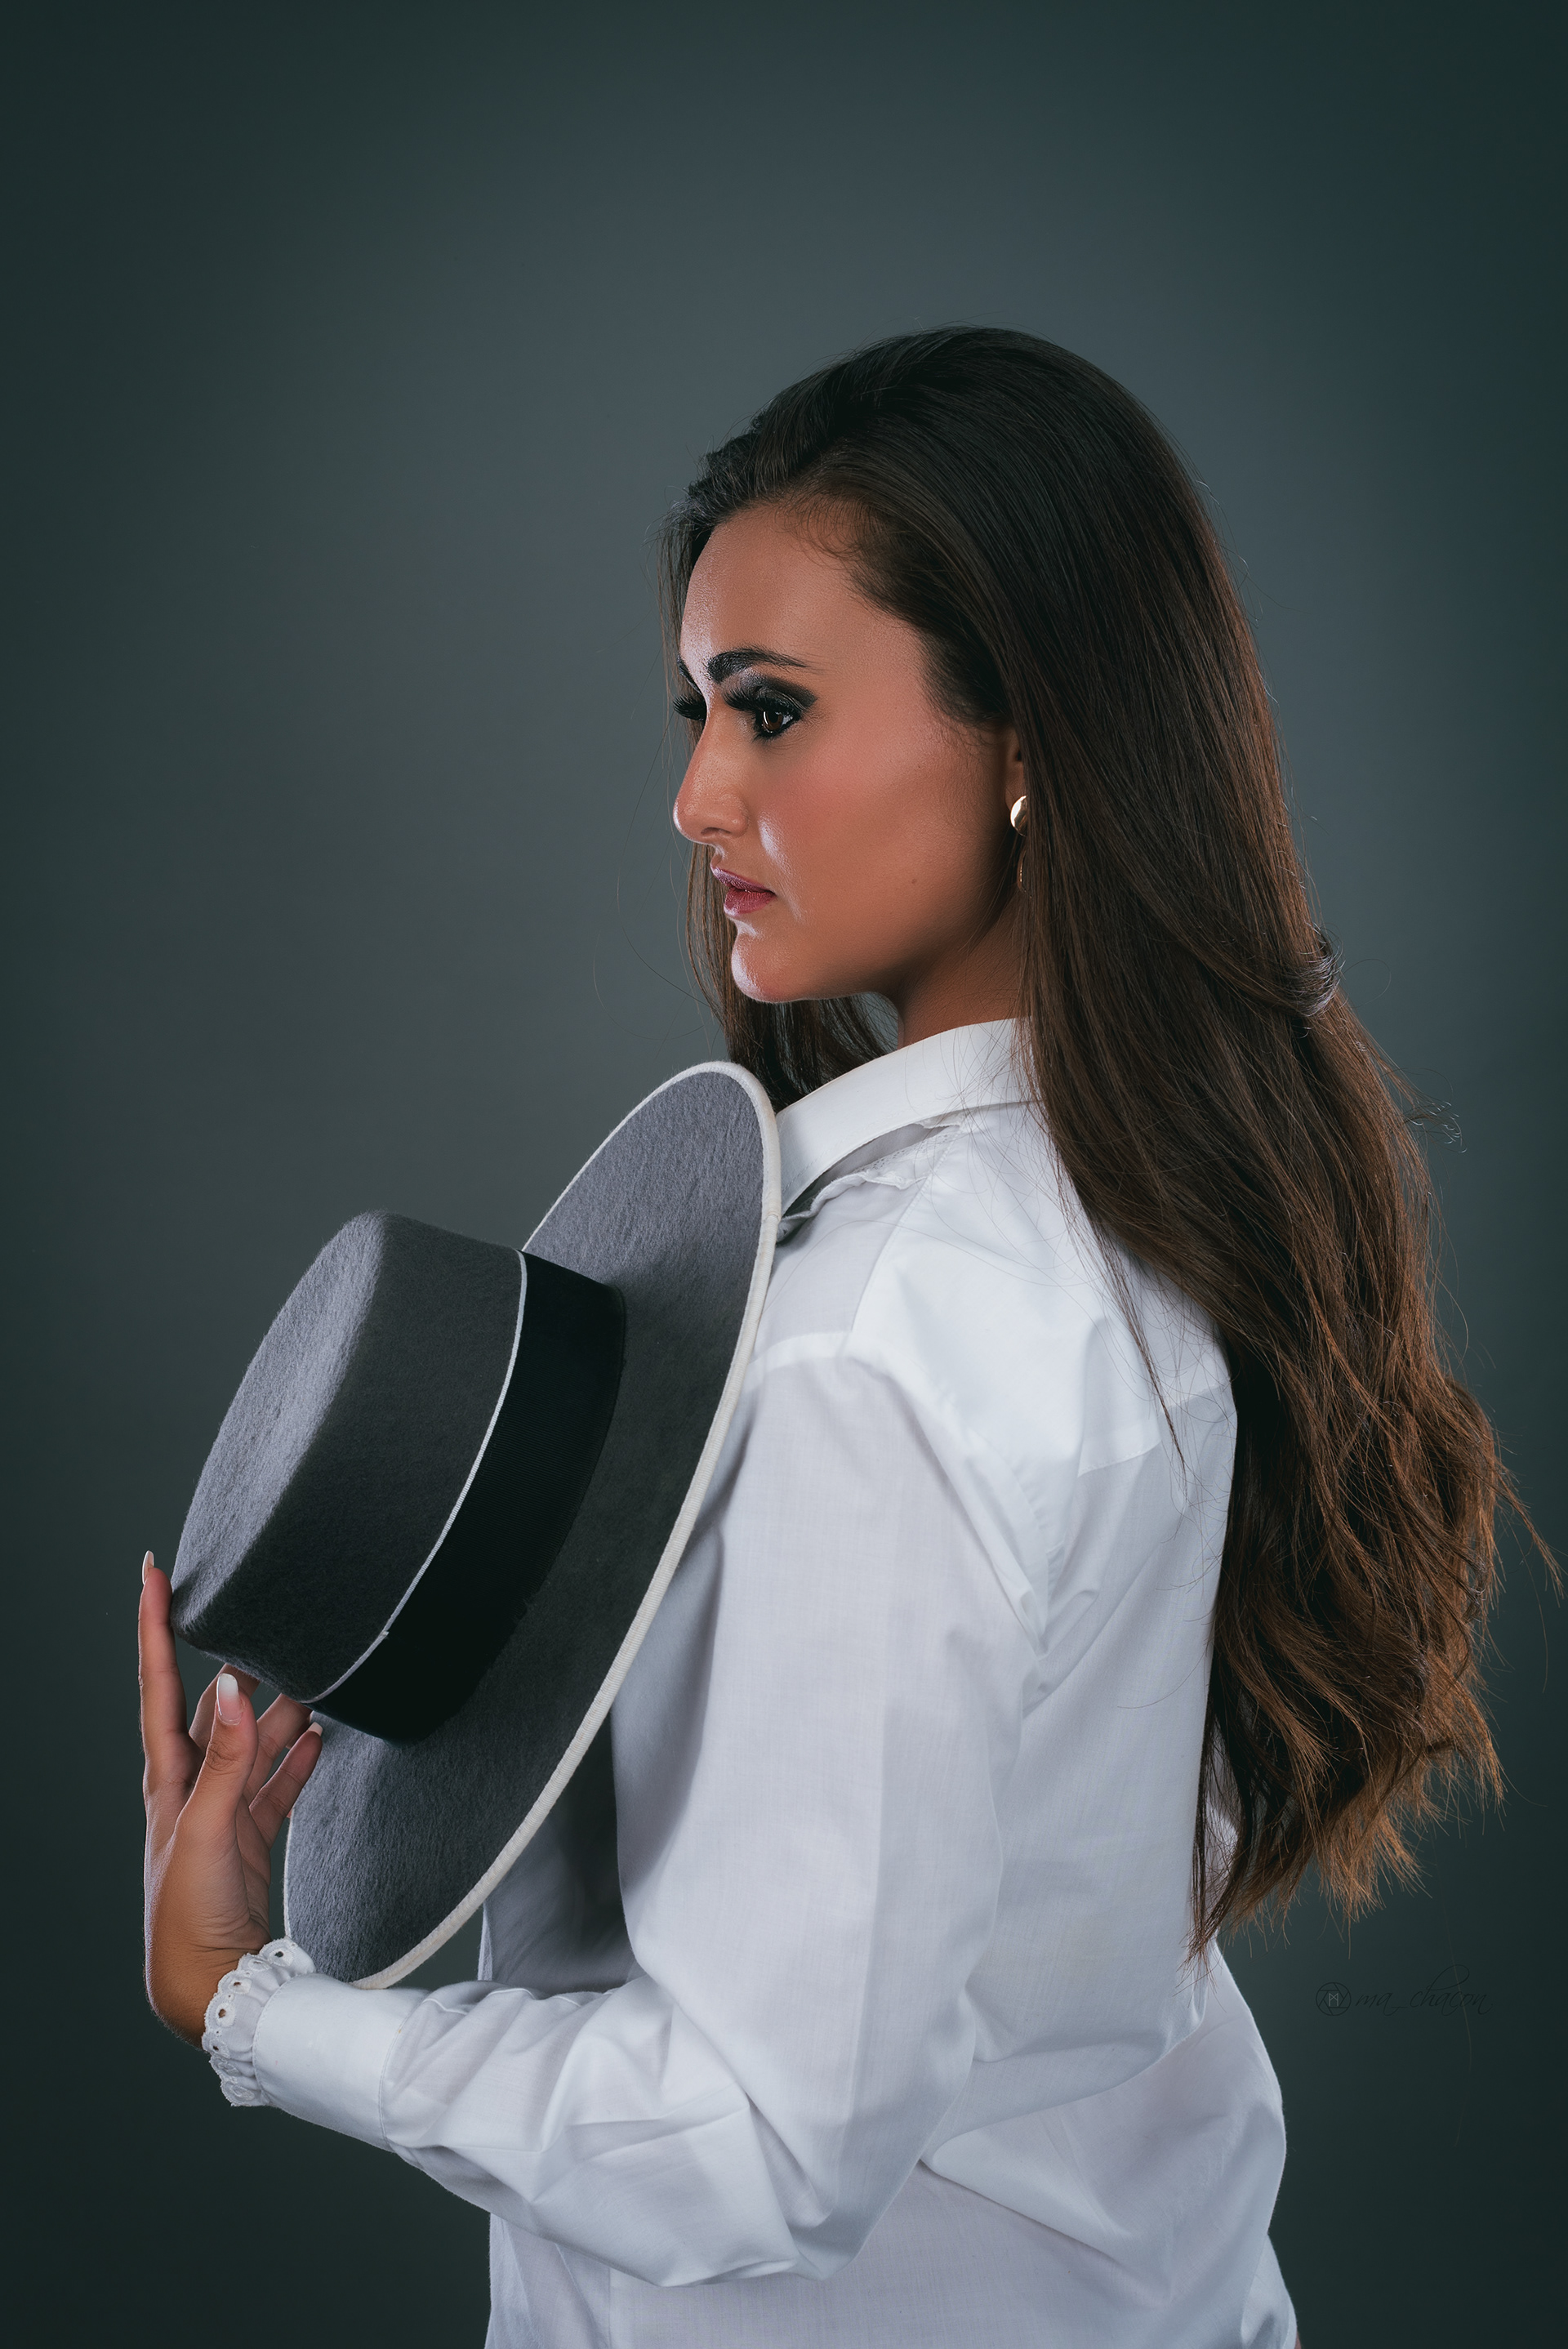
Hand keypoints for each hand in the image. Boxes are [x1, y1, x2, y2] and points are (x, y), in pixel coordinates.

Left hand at [139, 1553, 321, 2043]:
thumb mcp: (206, 1831)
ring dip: (280, 1708)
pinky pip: (277, 1783)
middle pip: (212, 1706)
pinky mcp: (252, 1839)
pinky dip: (298, 1757)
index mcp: (166, 1780)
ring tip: (313, 1671)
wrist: (211, 1988)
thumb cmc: (187, 1917)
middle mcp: (191, 1789)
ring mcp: (223, 1813)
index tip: (152, 1572)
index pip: (159, 1684)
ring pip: (253, 1742)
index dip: (153, 1626)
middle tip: (258, 1611)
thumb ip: (227, 1760)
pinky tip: (322, 1736)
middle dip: (232, 1658)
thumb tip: (229, 1686)